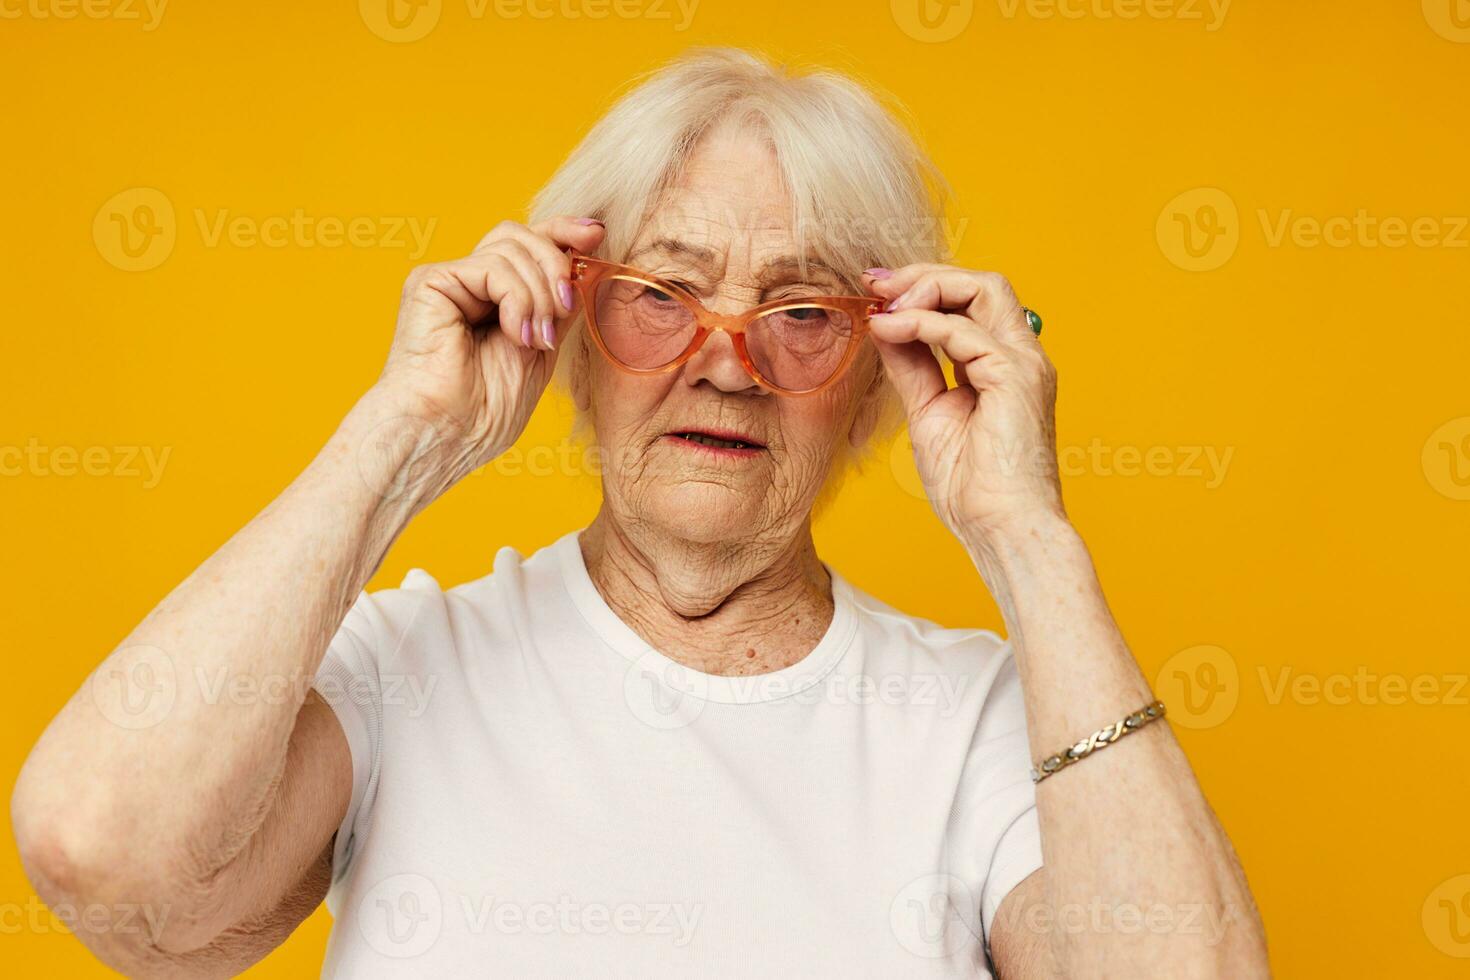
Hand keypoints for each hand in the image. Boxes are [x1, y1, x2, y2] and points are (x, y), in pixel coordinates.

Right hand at [371, 216, 604, 483]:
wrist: (446, 435)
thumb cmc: (486, 411)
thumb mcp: (542, 348)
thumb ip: (558, 305)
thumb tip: (587, 262)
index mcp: (494, 298)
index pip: (530, 245)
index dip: (564, 233)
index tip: (597, 234)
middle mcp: (469, 284)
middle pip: (523, 235)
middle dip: (557, 265)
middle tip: (566, 307)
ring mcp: (450, 280)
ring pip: (512, 247)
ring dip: (539, 293)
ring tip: (537, 338)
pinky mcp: (431, 282)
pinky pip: (493, 266)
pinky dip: (518, 298)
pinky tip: (516, 334)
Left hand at [863, 263, 1063, 545]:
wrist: (1002, 531)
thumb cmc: (973, 488)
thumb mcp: (928, 413)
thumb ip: (912, 367)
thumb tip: (885, 328)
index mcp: (1002, 364)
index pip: (968, 302)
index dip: (921, 288)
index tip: (875, 292)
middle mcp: (1019, 356)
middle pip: (980, 283)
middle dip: (923, 275)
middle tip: (875, 285)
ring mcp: (1023, 363)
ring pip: (983, 288)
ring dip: (925, 287)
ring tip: (883, 304)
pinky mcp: (1017, 377)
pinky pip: (966, 331)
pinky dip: (921, 322)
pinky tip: (890, 329)